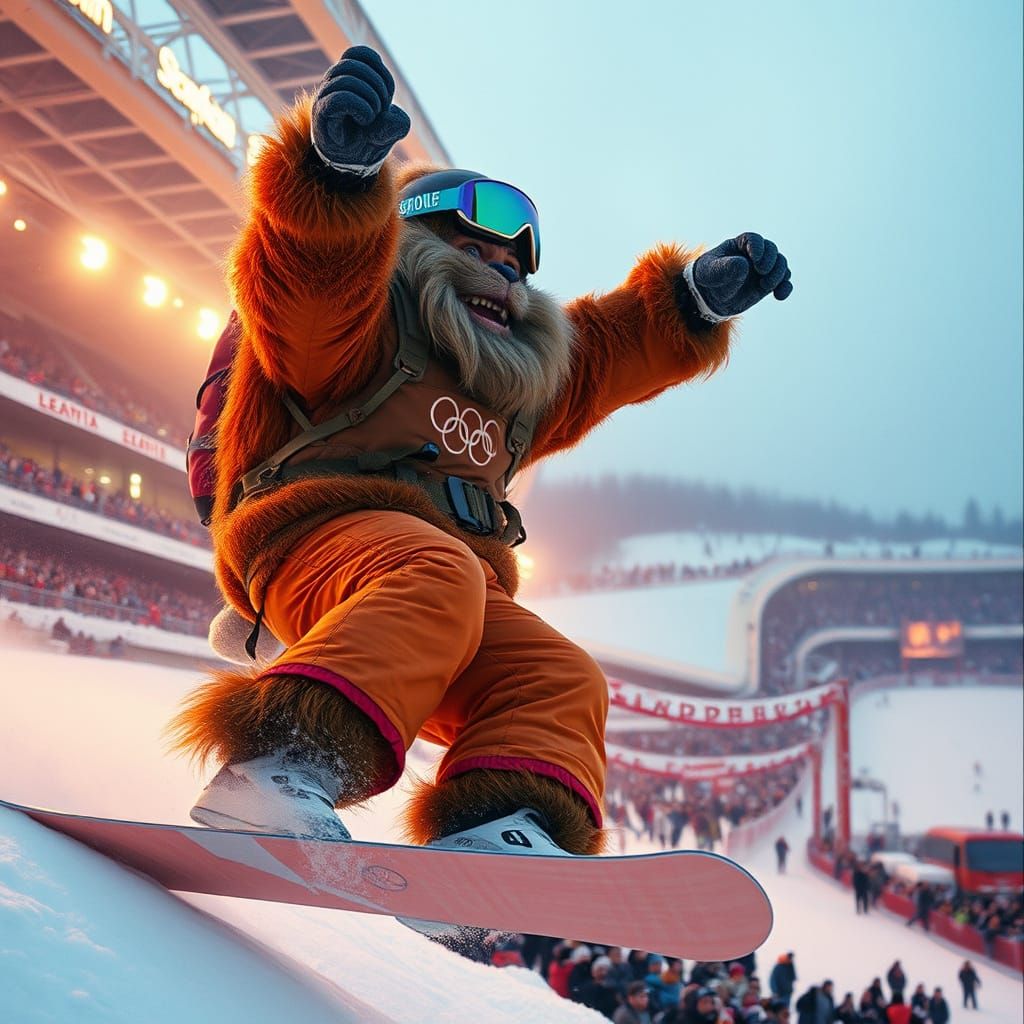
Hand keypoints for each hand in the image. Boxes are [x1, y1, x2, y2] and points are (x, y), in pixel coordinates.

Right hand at [311, 46, 410, 179]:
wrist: (352, 165)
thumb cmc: (368, 140)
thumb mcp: (390, 130)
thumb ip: (397, 122)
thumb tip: (389, 116)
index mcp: (348, 76)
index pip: (360, 53)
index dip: (379, 69)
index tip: (386, 95)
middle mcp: (333, 82)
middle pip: (354, 64)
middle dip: (378, 86)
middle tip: (381, 109)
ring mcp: (324, 95)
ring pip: (346, 79)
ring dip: (370, 99)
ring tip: (372, 118)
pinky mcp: (321, 112)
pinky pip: (339, 98)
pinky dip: (360, 108)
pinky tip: (365, 120)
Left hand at [687, 233, 792, 320]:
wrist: (709, 298)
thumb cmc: (707, 278)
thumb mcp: (709, 272)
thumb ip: (724, 267)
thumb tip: (744, 265)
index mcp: (739, 245)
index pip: (753, 240)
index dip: (757, 247)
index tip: (755, 260)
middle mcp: (754, 254)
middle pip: (772, 250)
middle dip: (771, 261)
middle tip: (761, 273)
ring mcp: (762, 269)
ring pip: (781, 265)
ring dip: (779, 274)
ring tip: (765, 286)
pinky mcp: (767, 284)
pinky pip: (783, 282)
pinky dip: (785, 288)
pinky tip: (779, 296)